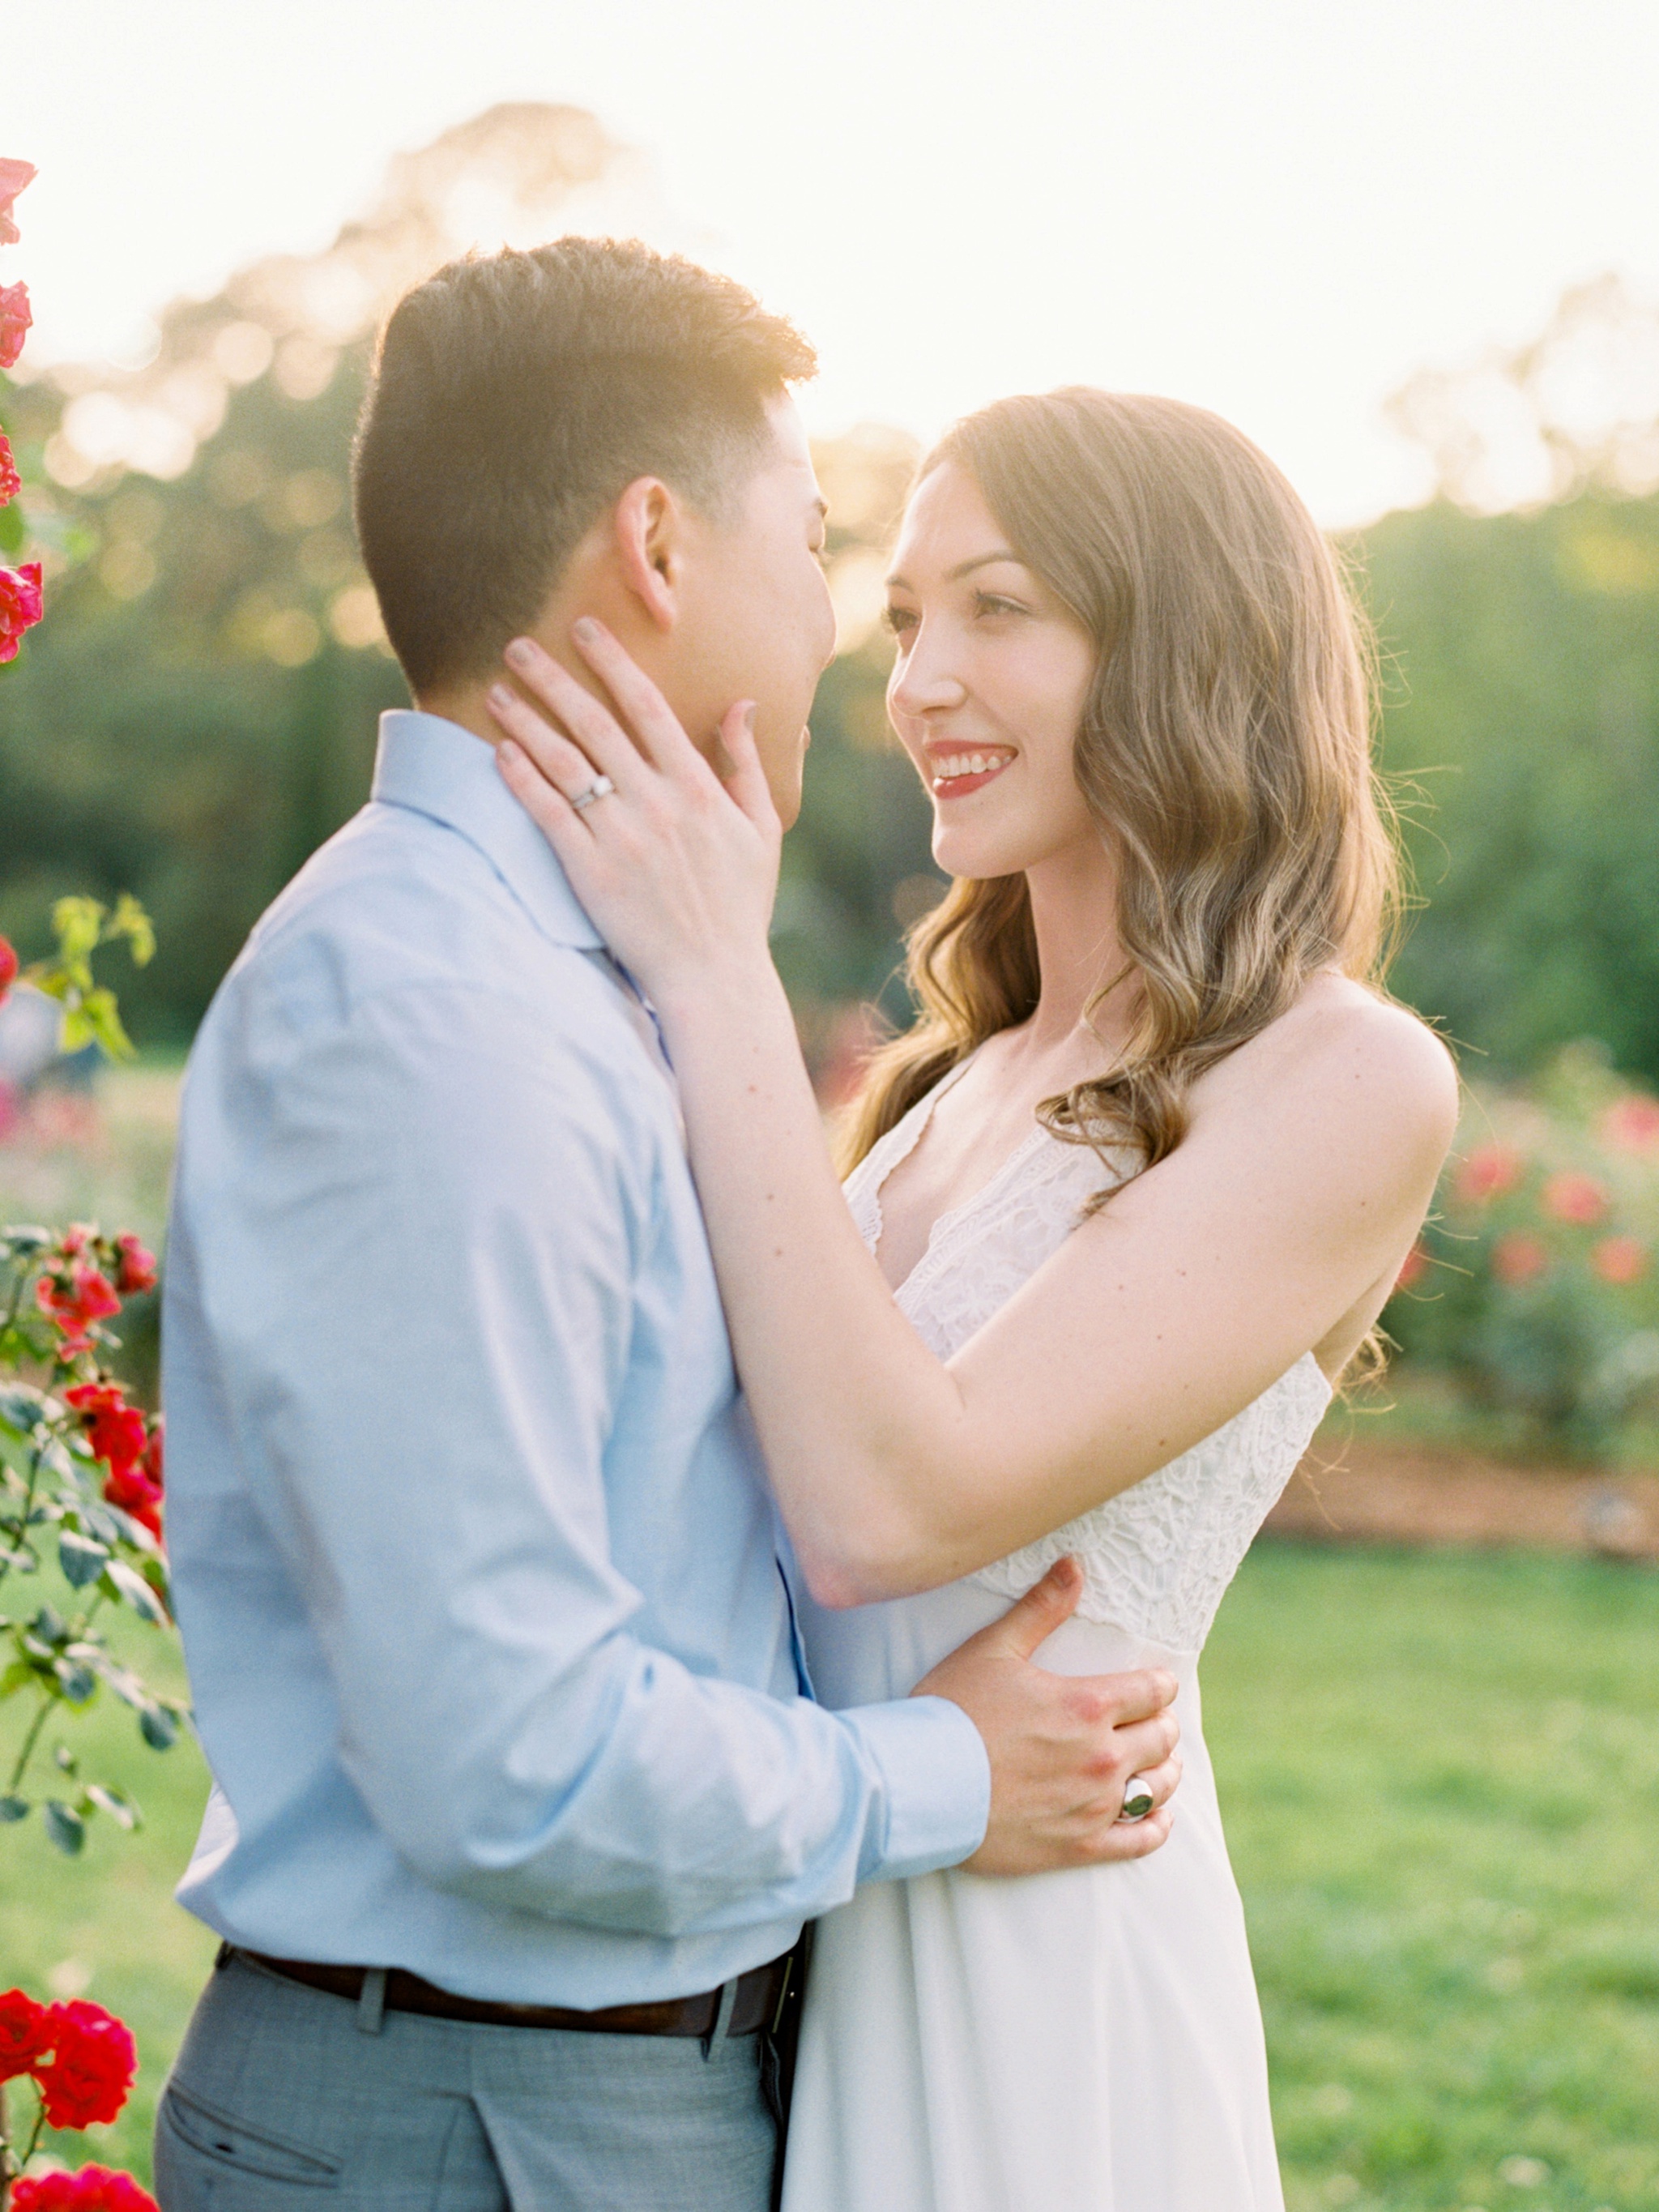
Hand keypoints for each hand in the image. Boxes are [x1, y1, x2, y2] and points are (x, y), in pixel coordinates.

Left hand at [488, 625, 780, 1006]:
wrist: (714, 977)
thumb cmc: (739, 906)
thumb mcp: (761, 830)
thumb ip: (745, 764)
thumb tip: (740, 704)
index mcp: (697, 787)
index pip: (647, 706)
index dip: (612, 662)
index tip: (584, 628)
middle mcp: (657, 803)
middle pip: (595, 723)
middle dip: (553, 678)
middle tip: (517, 644)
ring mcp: (621, 837)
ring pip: (564, 763)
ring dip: (526, 722)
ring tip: (496, 693)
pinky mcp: (591, 872)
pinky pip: (548, 814)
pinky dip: (522, 780)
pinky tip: (498, 753)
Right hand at [914, 1557, 1181, 1875]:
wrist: (919, 1786)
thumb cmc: (952, 1710)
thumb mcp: (994, 1649)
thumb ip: (1041, 1607)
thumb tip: (1074, 1564)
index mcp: (1087, 1705)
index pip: (1153, 1691)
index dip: (1159, 1684)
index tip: (1155, 1684)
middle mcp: (1101, 1756)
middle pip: (1162, 1738)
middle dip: (1162, 1724)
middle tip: (1153, 1721)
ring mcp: (1093, 1805)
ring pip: (1158, 1787)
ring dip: (1166, 1770)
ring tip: (1161, 1764)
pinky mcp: (1078, 1845)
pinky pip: (1139, 1841)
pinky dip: (1155, 1827)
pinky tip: (1156, 1818)